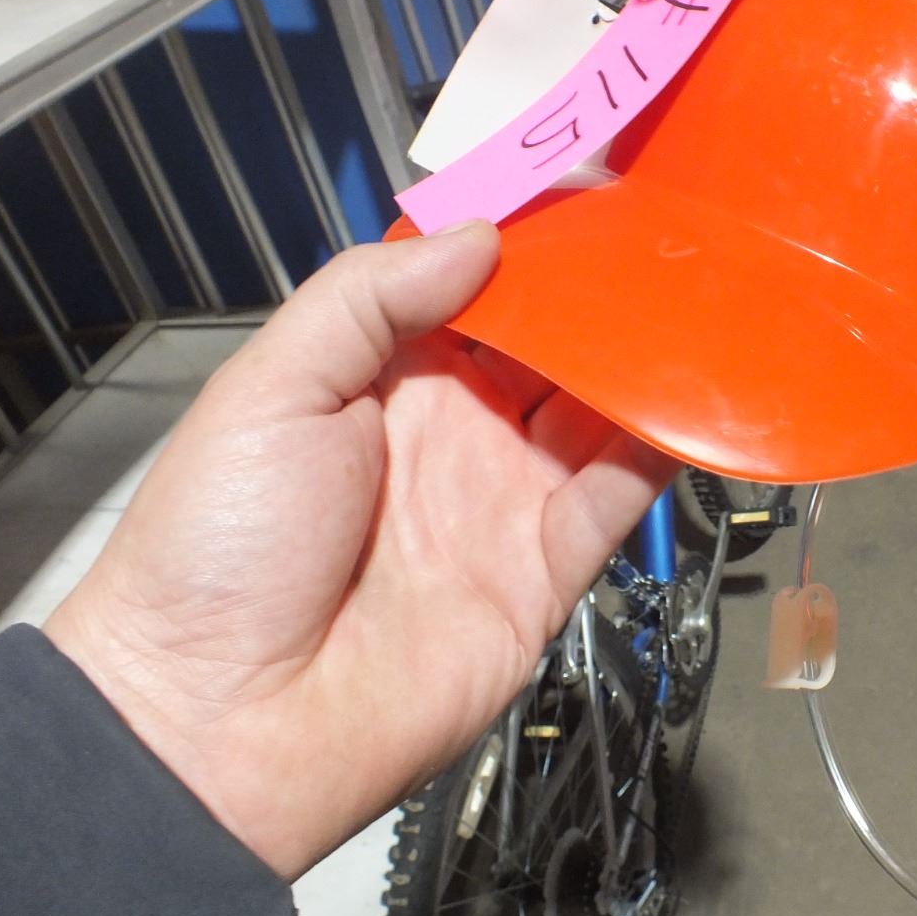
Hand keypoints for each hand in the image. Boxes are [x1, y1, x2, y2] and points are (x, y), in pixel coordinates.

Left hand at [44, 223, 671, 879]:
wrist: (219, 725)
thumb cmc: (216, 547)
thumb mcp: (270, 388)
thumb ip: (370, 298)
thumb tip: (480, 234)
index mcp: (381, 378)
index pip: (474, 290)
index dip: (526, 244)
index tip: (586, 190)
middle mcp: (452, 431)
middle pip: (550, 344)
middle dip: (604, 293)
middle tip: (667, 234)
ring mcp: (503, 500)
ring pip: (598, 409)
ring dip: (645, 358)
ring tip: (701, 294)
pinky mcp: (545, 571)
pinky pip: (619, 494)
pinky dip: (663, 445)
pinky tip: (697, 391)